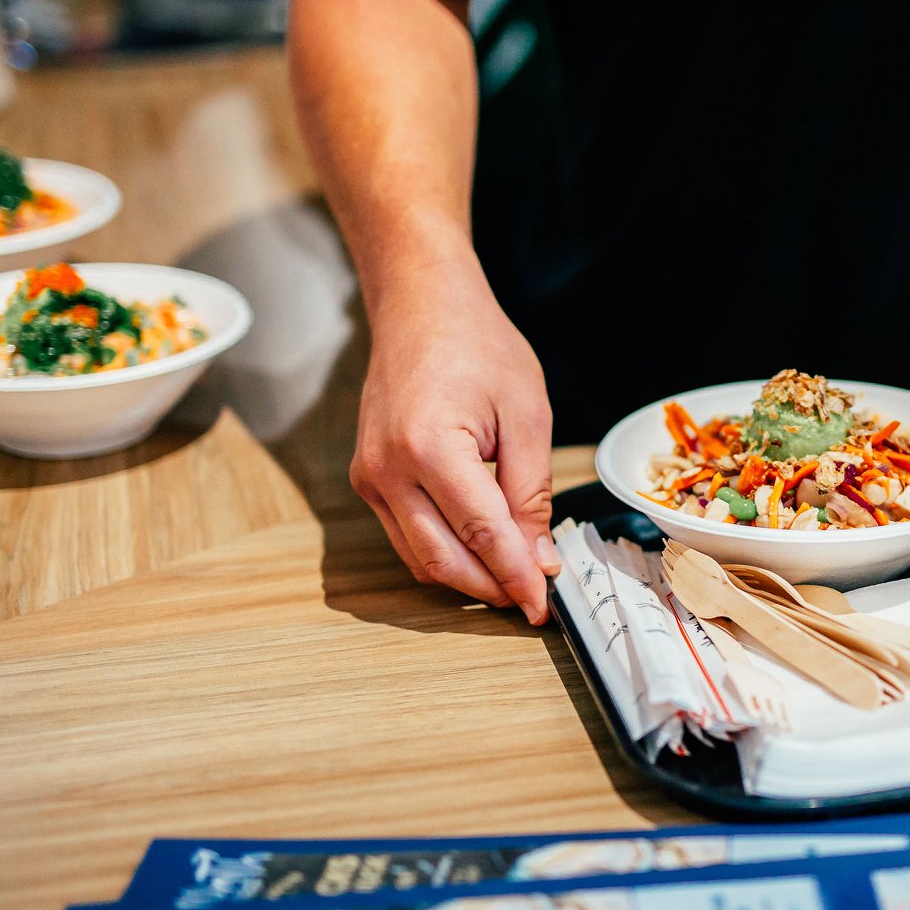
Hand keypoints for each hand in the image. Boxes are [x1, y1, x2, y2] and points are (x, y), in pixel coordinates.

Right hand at [350, 272, 560, 621]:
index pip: (481, 534)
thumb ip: (532, 491)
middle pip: (442, 560)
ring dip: (466, 577)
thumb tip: (537, 557)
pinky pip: (405, 535)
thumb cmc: (477, 345)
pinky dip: (443, 552)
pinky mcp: (367, 479)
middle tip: (533, 597)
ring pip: (419, 557)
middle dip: (491, 587)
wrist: (421, 306)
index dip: (516, 576)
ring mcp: (369, 477)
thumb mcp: (527, 414)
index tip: (543, 604)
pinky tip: (481, 548)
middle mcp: (387, 469)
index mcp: (429, 446)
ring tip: (513, 576)